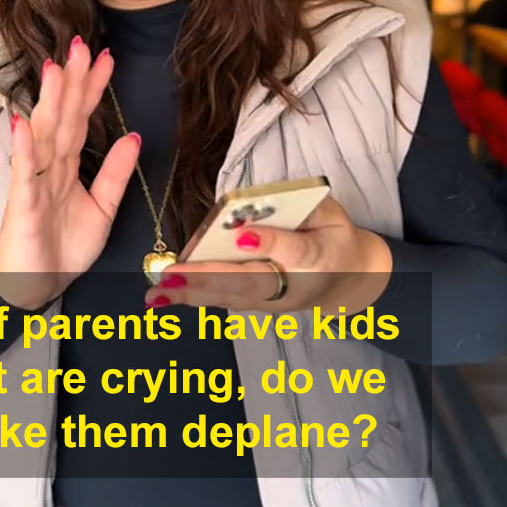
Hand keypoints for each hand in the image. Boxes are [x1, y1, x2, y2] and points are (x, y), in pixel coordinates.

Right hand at [0, 37, 139, 309]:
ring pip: (43, 135)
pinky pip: (24, 174)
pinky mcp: (22, 205)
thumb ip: (115, 173)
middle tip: (81, 45)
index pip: (81, 118)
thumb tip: (134, 136)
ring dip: (49, 102)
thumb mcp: (103, 207)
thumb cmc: (63, 246)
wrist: (36, 288)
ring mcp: (33, 182)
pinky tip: (23, 123)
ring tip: (56, 69)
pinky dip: (24, 148)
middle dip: (72, 81)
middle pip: (62, 116)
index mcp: (67, 164)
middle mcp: (48, 165)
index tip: (106, 57)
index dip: (92, 88)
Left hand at [144, 196, 391, 315]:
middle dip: (211, 277)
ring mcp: (276, 303)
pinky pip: (225, 302)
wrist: (348, 278)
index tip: (242, 235)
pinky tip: (164, 297)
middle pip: (252, 281)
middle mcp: (294, 286)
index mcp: (319, 257)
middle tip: (176, 273)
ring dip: (192, 294)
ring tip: (158, 291)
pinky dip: (194, 299)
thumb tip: (263, 198)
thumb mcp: (332, 213)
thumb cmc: (333, 236)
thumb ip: (304, 206)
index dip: (269, 243)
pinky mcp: (260, 308)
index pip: (294, 251)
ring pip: (232, 297)